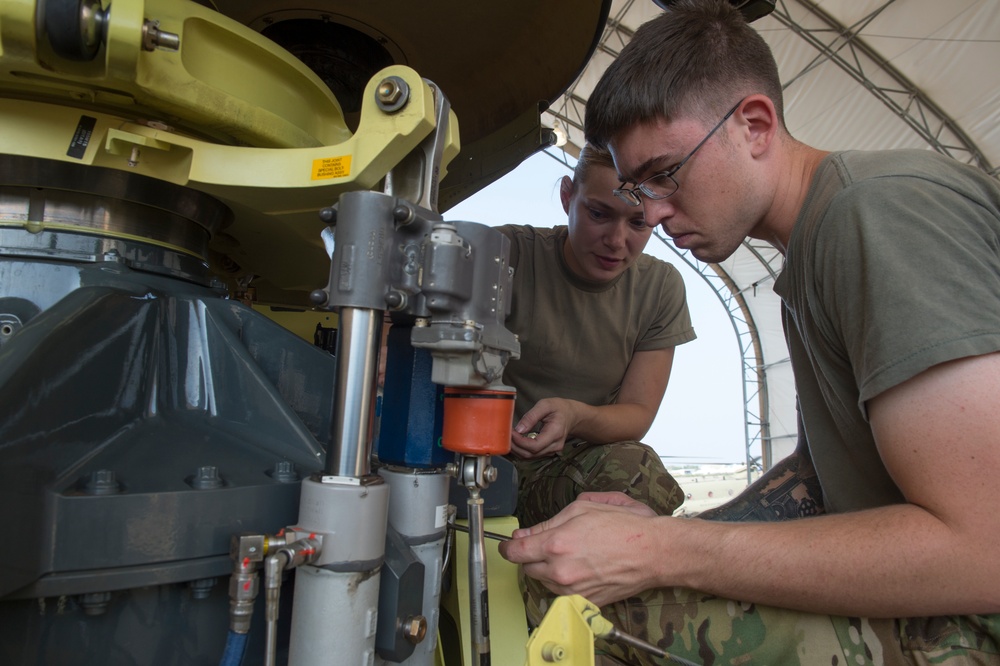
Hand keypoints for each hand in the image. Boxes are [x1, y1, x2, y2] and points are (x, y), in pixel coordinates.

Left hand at [499, 492, 662, 605]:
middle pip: (527, 568)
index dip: (507, 547)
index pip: (515, 551)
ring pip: (544, 581)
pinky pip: (562, 592)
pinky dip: (564, 581)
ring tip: (572, 554)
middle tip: (548, 544)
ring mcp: (572, 588)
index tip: (507, 545)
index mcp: (556, 543)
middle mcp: (561, 570)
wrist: (652, 551)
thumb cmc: (623, 526)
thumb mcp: (582, 509)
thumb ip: (547, 523)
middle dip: (532, 556)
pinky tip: (580, 567)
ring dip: (548, 569)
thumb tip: (524, 534)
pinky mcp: (584, 600)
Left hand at [509, 397, 578, 458]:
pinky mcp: (547, 451)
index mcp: (556, 433)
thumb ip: (531, 416)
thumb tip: (519, 429)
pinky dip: (521, 449)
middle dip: (515, 446)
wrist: (571, 415)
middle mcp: (555, 445)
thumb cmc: (559, 408)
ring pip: (529, 456)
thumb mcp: (545, 405)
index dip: (520, 442)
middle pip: (530, 454)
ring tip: (509, 437)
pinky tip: (516, 440)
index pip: (535, 446)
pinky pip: (532, 455)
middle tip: (506, 435)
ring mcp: (552, 450)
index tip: (511, 433)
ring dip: (517, 449)